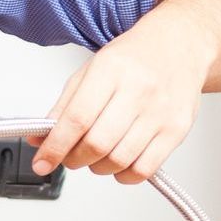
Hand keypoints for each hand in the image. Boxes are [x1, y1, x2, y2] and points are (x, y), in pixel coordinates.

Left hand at [30, 13, 212, 184]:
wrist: (181, 45)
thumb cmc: (135, 57)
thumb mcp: (92, 70)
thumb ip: (64, 106)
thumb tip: (39, 139)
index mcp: (111, 70)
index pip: (77, 118)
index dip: (55, 146)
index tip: (42, 162)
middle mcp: (138, 90)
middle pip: (97, 143)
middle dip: (74, 159)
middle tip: (70, 157)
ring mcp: (160, 112)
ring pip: (119, 160)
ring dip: (98, 167)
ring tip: (96, 156)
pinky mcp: (177, 130)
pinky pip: (144, 169)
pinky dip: (124, 176)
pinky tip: (119, 163)